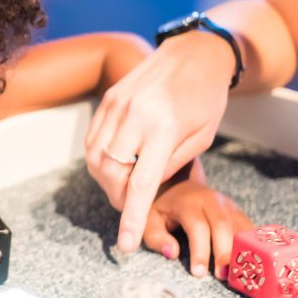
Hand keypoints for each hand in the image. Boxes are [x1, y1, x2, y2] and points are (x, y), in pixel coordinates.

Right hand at [86, 30, 237, 251]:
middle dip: (118, 199)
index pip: (141, 183)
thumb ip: (171, 165)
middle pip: (112, 173)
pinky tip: (115, 165)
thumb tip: (144, 191)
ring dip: (107, 181)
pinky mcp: (107, 101)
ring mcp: (116, 106)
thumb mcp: (202, 137)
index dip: (132, 217)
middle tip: (130, 210)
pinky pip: (93, 140)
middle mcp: (134, 116)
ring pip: (96, 159)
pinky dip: (99, 160)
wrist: (192, 54)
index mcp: (164, 128)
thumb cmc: (205, 98)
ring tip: (123, 189)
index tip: (126, 243)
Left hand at [142, 179, 251, 278]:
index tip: (199, 273)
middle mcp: (210, 199)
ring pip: (239, 226)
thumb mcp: (149, 222)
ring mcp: (227, 203)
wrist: (178, 186)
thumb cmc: (162, 210)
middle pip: (222, 225)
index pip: (197, 227)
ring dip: (241, 250)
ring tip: (238, 273)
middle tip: (223, 276)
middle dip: (224, 252)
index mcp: (187, 202)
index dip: (200, 251)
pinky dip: (251, 245)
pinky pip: (248, 228)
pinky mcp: (237, 210)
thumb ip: (157, 238)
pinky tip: (251, 262)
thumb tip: (172, 253)